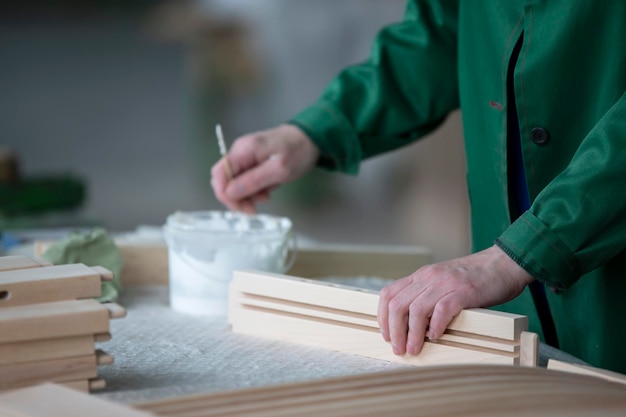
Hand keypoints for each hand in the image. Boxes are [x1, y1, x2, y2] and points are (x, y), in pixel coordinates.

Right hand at [211, 124, 318, 212]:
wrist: (311, 138)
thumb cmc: (298, 151)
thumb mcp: (279, 170)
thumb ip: (253, 181)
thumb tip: (230, 193)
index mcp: (243, 150)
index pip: (219, 175)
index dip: (225, 195)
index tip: (241, 208)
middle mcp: (240, 152)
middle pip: (225, 180)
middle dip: (237, 198)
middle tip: (254, 208)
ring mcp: (245, 157)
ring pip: (235, 183)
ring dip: (248, 195)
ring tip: (266, 197)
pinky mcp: (252, 162)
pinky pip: (246, 180)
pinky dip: (255, 189)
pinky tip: (267, 190)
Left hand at [377, 245, 534, 354]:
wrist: (504, 263)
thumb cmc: (475, 278)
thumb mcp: (442, 281)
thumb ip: (426, 295)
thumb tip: (409, 324)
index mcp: (422, 275)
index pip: (389, 293)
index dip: (382, 316)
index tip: (386, 334)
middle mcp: (429, 277)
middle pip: (398, 305)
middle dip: (394, 330)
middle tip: (398, 348)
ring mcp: (446, 283)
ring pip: (416, 310)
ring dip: (412, 334)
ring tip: (414, 349)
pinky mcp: (465, 291)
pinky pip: (442, 309)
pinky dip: (435, 326)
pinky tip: (436, 337)